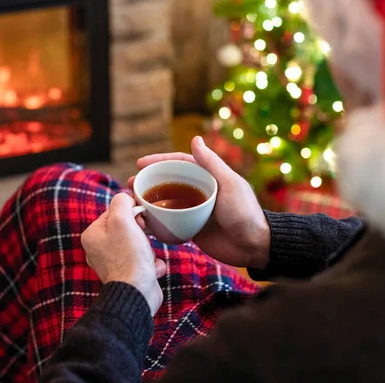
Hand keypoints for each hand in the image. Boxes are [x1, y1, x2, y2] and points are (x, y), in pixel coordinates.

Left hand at [81, 193, 166, 315]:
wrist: (137, 293)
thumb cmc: (128, 257)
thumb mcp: (122, 220)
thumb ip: (121, 202)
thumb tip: (125, 198)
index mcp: (92, 235)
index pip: (113, 212)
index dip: (130, 212)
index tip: (139, 219)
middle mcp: (99, 250)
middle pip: (126, 228)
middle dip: (140, 232)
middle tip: (143, 238)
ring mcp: (113, 264)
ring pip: (137, 244)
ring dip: (148, 249)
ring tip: (146, 257)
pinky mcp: (127, 275)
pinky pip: (143, 261)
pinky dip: (150, 264)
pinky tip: (150, 269)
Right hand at [129, 136, 270, 269]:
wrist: (254, 246)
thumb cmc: (244, 213)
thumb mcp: (229, 184)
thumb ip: (211, 163)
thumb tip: (195, 139)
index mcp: (208, 177)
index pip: (179, 164)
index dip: (158, 161)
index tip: (140, 164)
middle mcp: (199, 191)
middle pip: (169, 181)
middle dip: (149, 181)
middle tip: (130, 184)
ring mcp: (194, 210)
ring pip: (166, 201)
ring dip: (149, 200)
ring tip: (132, 202)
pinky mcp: (191, 228)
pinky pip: (169, 221)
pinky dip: (156, 220)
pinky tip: (143, 221)